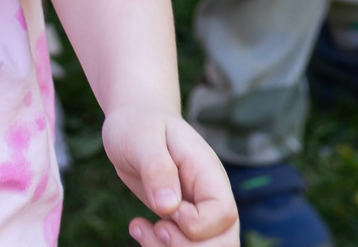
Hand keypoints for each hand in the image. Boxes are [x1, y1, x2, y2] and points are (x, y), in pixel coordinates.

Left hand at [103, 105, 239, 245]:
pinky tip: (136, 227)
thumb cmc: (139, 124)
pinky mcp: (180, 224)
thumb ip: (157, 168)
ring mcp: (198, 213)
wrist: (134, 123)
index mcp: (209, 175)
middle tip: (156, 228)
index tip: (167, 207)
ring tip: (139, 228)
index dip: (196, 223)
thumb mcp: (142, 138)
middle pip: (223, 243)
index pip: (223, 215)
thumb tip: (168, 207)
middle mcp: (210, 198)